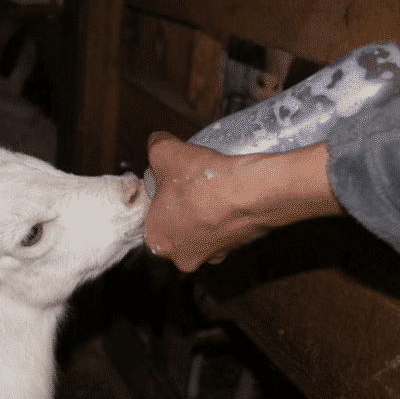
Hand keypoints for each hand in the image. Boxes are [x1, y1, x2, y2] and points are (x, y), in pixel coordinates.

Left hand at [143, 132, 342, 271]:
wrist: (249, 192)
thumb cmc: (201, 179)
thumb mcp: (164, 151)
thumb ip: (154, 146)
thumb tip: (156, 141)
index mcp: (155, 239)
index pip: (151, 214)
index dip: (160, 192)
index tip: (171, 178)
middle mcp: (180, 257)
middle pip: (174, 225)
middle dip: (181, 206)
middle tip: (191, 182)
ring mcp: (210, 257)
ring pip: (200, 230)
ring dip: (203, 213)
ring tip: (210, 187)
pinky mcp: (235, 250)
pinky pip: (222, 230)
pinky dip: (224, 217)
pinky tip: (227, 197)